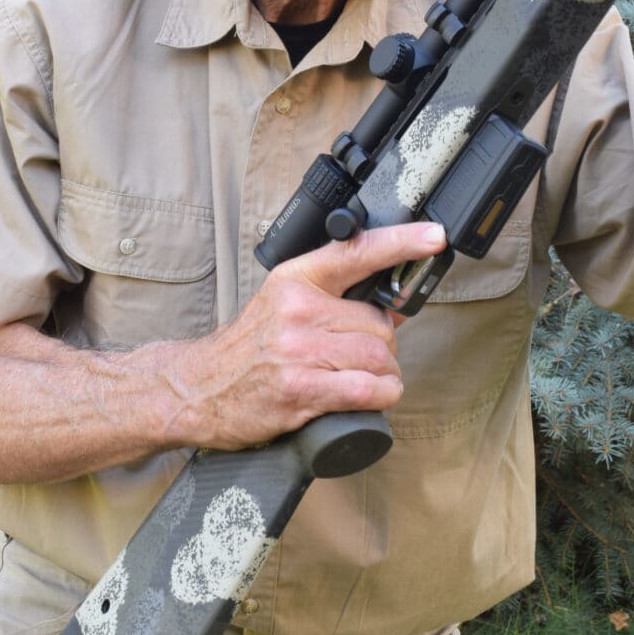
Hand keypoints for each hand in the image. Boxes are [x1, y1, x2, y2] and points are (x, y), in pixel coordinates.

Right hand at [170, 220, 446, 450]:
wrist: (198, 389)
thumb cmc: (250, 349)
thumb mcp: (285, 303)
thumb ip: (335, 296)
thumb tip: (395, 302)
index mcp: (296, 279)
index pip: (357, 251)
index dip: (401, 242)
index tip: (434, 236)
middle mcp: (297, 309)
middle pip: (379, 323)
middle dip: (384, 346)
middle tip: (363, 357)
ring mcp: (297, 350)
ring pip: (378, 356)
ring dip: (384, 374)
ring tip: (364, 380)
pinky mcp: (300, 390)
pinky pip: (365, 389)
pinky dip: (380, 396)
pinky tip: (370, 398)